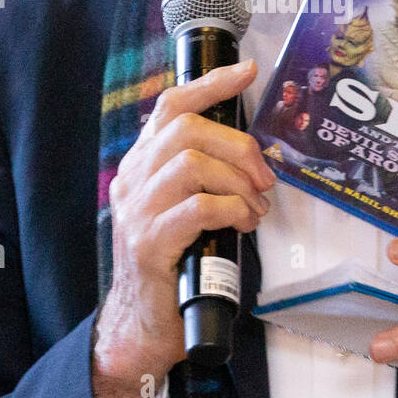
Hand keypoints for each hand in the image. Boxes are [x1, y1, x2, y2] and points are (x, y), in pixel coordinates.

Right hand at [91, 59, 274, 397]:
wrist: (140, 326)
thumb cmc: (174, 264)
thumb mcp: (183, 209)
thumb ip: (203, 177)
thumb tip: (252, 155)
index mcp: (141, 166)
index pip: (170, 107)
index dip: (210, 85)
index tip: (248, 71)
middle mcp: (132, 180)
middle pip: (186, 131)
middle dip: (238, 146)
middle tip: (265, 178)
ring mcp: (136, 212)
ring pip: (191, 164)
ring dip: (237, 182)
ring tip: (255, 208)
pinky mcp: (149, 244)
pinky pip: (198, 208)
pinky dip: (231, 210)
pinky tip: (243, 224)